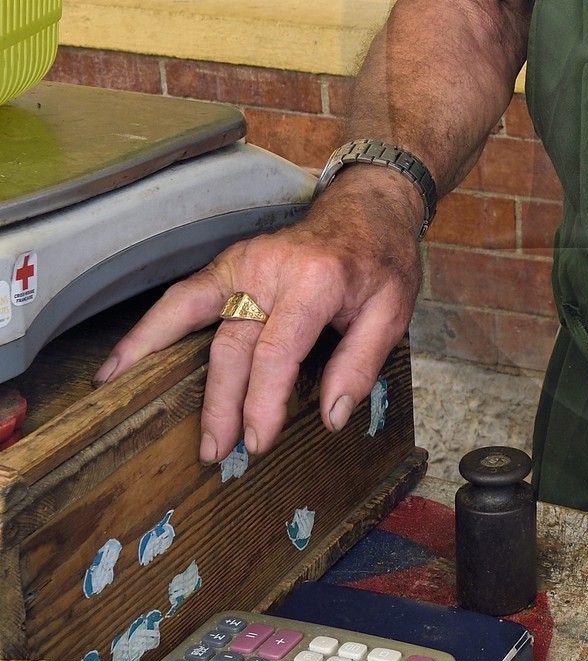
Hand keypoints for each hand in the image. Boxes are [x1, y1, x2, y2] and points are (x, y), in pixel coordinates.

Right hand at [96, 170, 423, 460]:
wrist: (367, 209)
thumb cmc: (381, 264)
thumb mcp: (392, 313)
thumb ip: (359, 365)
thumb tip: (330, 417)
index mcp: (316, 281)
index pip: (277, 350)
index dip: (262, 401)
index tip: (257, 441)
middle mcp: (270, 269)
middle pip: (232, 344)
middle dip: (220, 403)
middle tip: (215, 450)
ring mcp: (242, 262)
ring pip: (188, 311)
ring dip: (155, 357)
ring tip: (123, 396)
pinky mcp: (226, 264)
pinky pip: (181, 297)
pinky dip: (149, 327)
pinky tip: (123, 359)